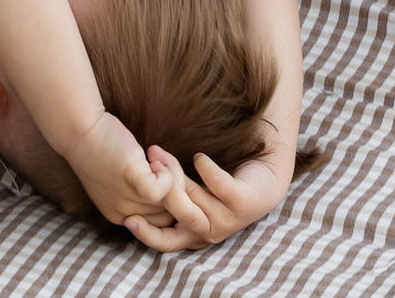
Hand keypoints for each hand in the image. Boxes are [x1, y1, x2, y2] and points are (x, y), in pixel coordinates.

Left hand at [66, 111, 183, 233]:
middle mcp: (123, 214)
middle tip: (163, 160)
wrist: (78, 128)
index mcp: (121, 217)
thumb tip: (178, 193)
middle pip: (170, 211)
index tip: (165, 176)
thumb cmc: (103, 149)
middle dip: (176, 185)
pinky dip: (168, 171)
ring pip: (171, 198)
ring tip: (157, 154)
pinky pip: (165, 187)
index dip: (171, 200)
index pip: (162, 222)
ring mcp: (126, 198)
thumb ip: (143, 192)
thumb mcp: (120, 180)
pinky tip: (154, 155)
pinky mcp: (131, 178)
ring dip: (172, 172)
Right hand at [123, 146, 290, 250]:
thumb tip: (137, 176)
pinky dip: (207, 170)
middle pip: (177, 218)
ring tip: (159, 152)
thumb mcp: (189, 191)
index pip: (165, 242)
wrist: (265, 176)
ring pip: (193, 201)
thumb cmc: (219, 183)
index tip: (129, 217)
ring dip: (175, 174)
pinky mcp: (243, 203)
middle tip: (144, 166)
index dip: (146, 233)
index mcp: (193, 233)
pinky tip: (200, 157)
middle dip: (159, 194)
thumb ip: (167, 192)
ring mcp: (228, 220)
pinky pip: (219, 186)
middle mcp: (209, 232)